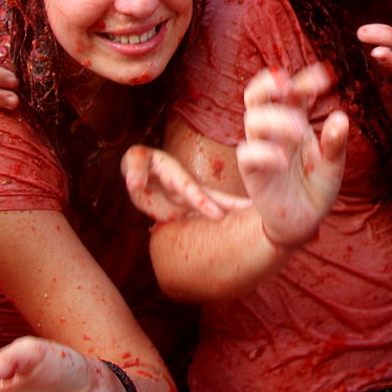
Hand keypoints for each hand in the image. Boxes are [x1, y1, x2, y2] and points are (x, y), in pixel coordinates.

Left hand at [122, 144, 250, 222]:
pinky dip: (219, 226)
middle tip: (256, 212)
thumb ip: (134, 170)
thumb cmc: (138, 161)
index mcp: (176, 174)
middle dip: (233, 205)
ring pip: (213, 208)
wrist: (142, 171)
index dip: (203, 202)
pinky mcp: (185, 210)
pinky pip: (203, 219)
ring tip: (257, 220)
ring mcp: (188, 200)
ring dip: (233, 214)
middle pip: (213, 197)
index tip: (218, 215)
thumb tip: (134, 186)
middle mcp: (187, 187)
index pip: (190, 189)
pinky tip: (236, 233)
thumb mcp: (134, 158)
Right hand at [237, 65, 348, 248]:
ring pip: (252, 120)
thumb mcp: (332, 165)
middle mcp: (273, 131)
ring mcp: (260, 150)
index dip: (304, 79)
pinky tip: (284, 160)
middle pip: (257, 95)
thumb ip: (335, 143)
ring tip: (302, 131)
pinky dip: (264, 153)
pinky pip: (247, 155)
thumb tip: (340, 116)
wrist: (302, 222)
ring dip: (276, 119)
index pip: (291, 91)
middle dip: (268, 83)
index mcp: (293, 121)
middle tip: (287, 83)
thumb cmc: (315, 187)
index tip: (326, 75)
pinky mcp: (252, 174)